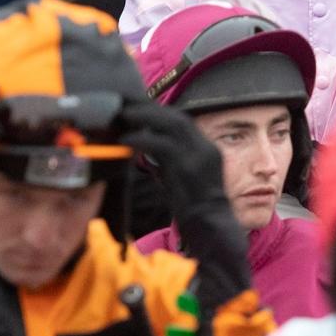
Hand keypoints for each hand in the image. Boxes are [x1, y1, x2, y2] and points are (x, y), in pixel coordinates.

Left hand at [117, 101, 250, 309]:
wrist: (212, 229)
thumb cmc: (193, 209)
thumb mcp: (179, 177)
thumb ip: (166, 160)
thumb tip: (143, 145)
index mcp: (206, 149)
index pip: (181, 121)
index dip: (158, 112)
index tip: (135, 107)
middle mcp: (207, 148)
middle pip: (177, 117)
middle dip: (150, 109)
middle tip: (125, 105)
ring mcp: (201, 156)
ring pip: (173, 124)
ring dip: (146, 117)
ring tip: (124, 115)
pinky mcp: (190, 168)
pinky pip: (164, 144)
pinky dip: (143, 138)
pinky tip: (126, 140)